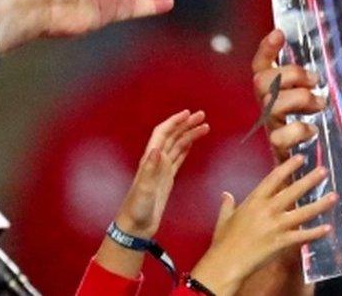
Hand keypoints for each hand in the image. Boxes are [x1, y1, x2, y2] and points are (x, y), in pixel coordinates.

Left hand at [92, 109, 207, 280]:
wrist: (136, 227)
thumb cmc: (137, 209)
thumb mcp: (144, 190)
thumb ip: (150, 170)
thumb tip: (157, 149)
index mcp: (150, 160)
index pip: (163, 134)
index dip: (174, 122)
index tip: (188, 113)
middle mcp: (156, 161)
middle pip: (173, 136)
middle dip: (186, 124)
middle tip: (202, 116)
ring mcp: (162, 169)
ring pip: (178, 145)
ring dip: (189, 135)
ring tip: (205, 127)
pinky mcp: (167, 178)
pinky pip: (179, 158)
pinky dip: (186, 148)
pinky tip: (192, 143)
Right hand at [189, 154, 336, 295]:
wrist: (226, 263)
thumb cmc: (224, 241)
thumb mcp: (224, 218)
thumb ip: (227, 205)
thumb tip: (226, 194)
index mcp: (254, 200)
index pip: (274, 178)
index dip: (288, 167)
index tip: (301, 158)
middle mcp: (268, 209)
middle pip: (293, 191)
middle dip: (310, 180)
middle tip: (324, 170)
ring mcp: (276, 225)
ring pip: (303, 212)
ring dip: (320, 204)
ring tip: (334, 196)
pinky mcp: (282, 242)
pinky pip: (302, 236)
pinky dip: (315, 232)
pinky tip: (328, 228)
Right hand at [251, 29, 325, 162]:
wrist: (300, 167)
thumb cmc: (306, 126)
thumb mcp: (307, 97)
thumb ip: (306, 79)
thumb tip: (316, 58)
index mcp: (271, 90)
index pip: (260, 65)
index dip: (266, 49)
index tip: (278, 33)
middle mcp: (265, 105)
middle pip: (262, 81)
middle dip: (291, 75)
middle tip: (314, 80)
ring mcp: (269, 126)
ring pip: (272, 105)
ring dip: (301, 100)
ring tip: (320, 104)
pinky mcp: (277, 147)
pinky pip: (280, 137)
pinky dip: (299, 131)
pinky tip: (312, 130)